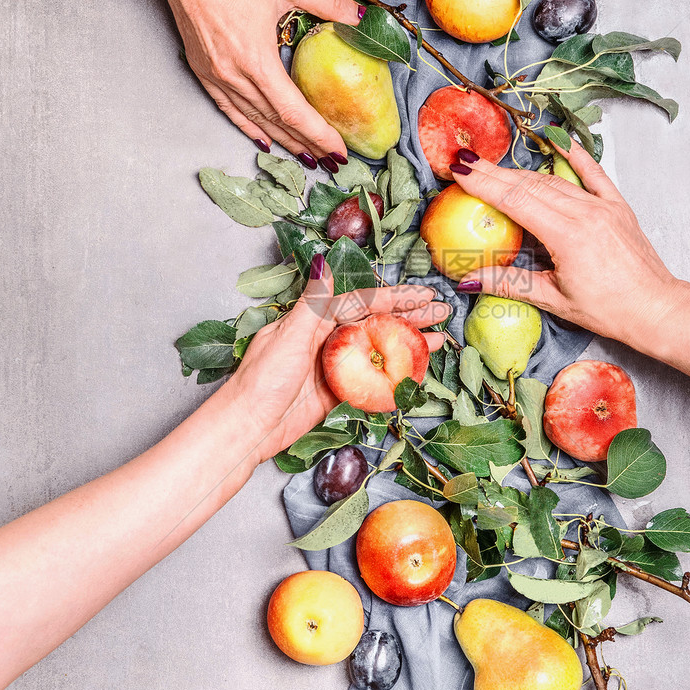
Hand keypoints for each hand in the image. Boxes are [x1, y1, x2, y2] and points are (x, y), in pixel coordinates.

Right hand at [159, 0, 361, 167]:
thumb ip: (329, 3)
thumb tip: (361, 17)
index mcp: (257, 62)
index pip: (294, 112)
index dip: (319, 135)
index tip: (339, 150)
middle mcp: (235, 78)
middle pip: (277, 124)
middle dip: (306, 145)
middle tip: (331, 161)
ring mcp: (217, 78)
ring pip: (255, 121)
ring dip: (282, 141)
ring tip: (306, 157)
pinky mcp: (204, 73)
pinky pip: (231, 111)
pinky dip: (250, 127)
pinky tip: (264, 140)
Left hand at [215, 258, 448, 461]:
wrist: (248, 427)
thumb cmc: (261, 380)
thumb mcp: (288, 336)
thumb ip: (312, 303)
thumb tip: (323, 263)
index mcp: (314, 319)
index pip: (362, 302)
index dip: (393, 297)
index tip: (421, 295)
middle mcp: (326, 338)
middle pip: (376, 322)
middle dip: (409, 316)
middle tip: (441, 311)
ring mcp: (334, 365)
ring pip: (379, 348)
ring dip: (408, 343)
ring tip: (439, 338)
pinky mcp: (337, 390)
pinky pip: (373, 376)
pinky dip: (395, 371)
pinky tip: (416, 368)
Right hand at [450, 142, 680, 347]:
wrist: (656, 309)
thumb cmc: (608, 310)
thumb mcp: (554, 300)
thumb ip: (509, 283)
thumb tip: (468, 280)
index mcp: (567, 235)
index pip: (516, 200)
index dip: (484, 183)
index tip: (460, 170)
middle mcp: (585, 212)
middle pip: (529, 185)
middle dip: (494, 173)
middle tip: (465, 162)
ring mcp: (603, 206)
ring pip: (553, 180)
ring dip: (520, 172)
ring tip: (493, 167)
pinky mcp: (617, 206)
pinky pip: (593, 174)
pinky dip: (574, 155)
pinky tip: (558, 140)